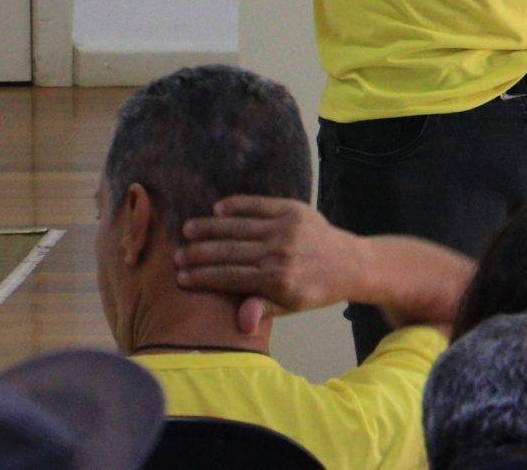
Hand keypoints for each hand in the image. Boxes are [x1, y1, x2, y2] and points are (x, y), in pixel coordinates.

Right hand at [175, 197, 358, 332]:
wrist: (350, 264)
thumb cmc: (315, 290)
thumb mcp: (291, 307)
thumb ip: (264, 309)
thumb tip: (241, 321)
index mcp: (277, 281)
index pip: (231, 277)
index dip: (203, 277)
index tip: (181, 276)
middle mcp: (280, 253)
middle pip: (229, 252)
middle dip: (199, 254)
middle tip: (176, 255)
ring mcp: (286, 229)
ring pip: (239, 227)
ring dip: (211, 228)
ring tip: (188, 230)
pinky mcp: (293, 209)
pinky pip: (259, 205)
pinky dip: (237, 206)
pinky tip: (217, 209)